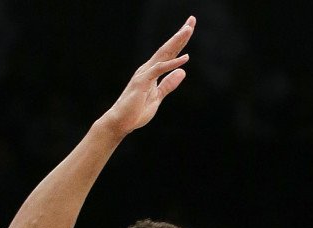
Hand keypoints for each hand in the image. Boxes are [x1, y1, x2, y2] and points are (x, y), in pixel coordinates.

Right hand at [103, 17, 195, 137]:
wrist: (121, 122)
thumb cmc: (136, 111)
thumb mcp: (158, 97)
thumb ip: (169, 84)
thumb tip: (182, 72)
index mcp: (152, 71)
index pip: (169, 53)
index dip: (179, 41)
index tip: (189, 29)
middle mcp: (148, 68)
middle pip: (167, 48)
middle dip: (180, 34)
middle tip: (192, 20)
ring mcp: (145, 74)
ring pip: (164, 54)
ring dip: (176, 42)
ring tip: (188, 30)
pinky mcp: (143, 82)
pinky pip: (159, 70)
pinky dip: (172, 63)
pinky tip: (184, 59)